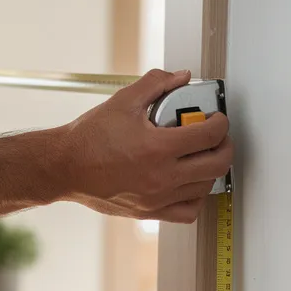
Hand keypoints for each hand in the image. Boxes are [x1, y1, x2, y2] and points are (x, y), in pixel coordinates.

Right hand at [58, 69, 232, 222]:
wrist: (65, 167)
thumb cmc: (89, 138)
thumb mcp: (124, 101)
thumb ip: (156, 84)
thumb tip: (180, 77)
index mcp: (157, 148)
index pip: (210, 135)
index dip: (221, 122)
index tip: (217, 118)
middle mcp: (161, 176)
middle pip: (216, 164)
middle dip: (224, 146)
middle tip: (217, 136)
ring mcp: (157, 198)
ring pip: (205, 188)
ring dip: (211, 170)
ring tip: (201, 155)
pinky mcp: (150, 211)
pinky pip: (188, 212)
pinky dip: (197, 198)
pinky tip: (190, 183)